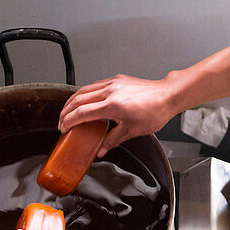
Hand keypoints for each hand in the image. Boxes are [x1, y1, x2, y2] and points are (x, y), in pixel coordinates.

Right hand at [58, 74, 178, 155]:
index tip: (64, 128)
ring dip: (72, 101)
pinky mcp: (116, 80)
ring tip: (68, 111)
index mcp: (113, 105)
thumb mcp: (132, 131)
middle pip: (78, 99)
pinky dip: (84, 94)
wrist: (168, 95)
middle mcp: (110, 91)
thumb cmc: (155, 111)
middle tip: (61, 121)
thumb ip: (112, 140)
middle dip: (66, 111)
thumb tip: (101, 149)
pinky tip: (84, 101)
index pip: (82, 112)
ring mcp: (113, 83)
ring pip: (84, 90)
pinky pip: (94, 85)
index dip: (69, 121)